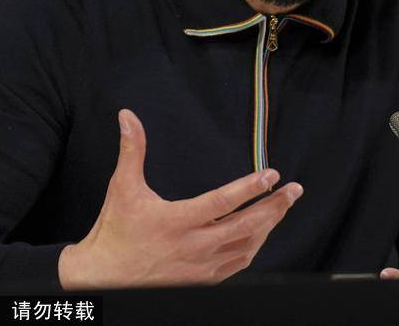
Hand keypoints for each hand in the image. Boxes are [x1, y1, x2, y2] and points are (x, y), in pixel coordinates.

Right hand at [58, 109, 302, 289]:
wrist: (103, 279)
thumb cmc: (114, 232)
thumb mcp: (122, 188)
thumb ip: (132, 150)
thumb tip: (128, 118)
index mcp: (177, 222)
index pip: (222, 203)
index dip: (250, 188)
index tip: (272, 175)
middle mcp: (194, 246)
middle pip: (246, 226)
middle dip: (274, 207)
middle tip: (294, 191)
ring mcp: (200, 267)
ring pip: (246, 246)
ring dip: (268, 226)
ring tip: (282, 207)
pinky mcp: (201, 280)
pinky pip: (237, 264)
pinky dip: (254, 247)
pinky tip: (261, 234)